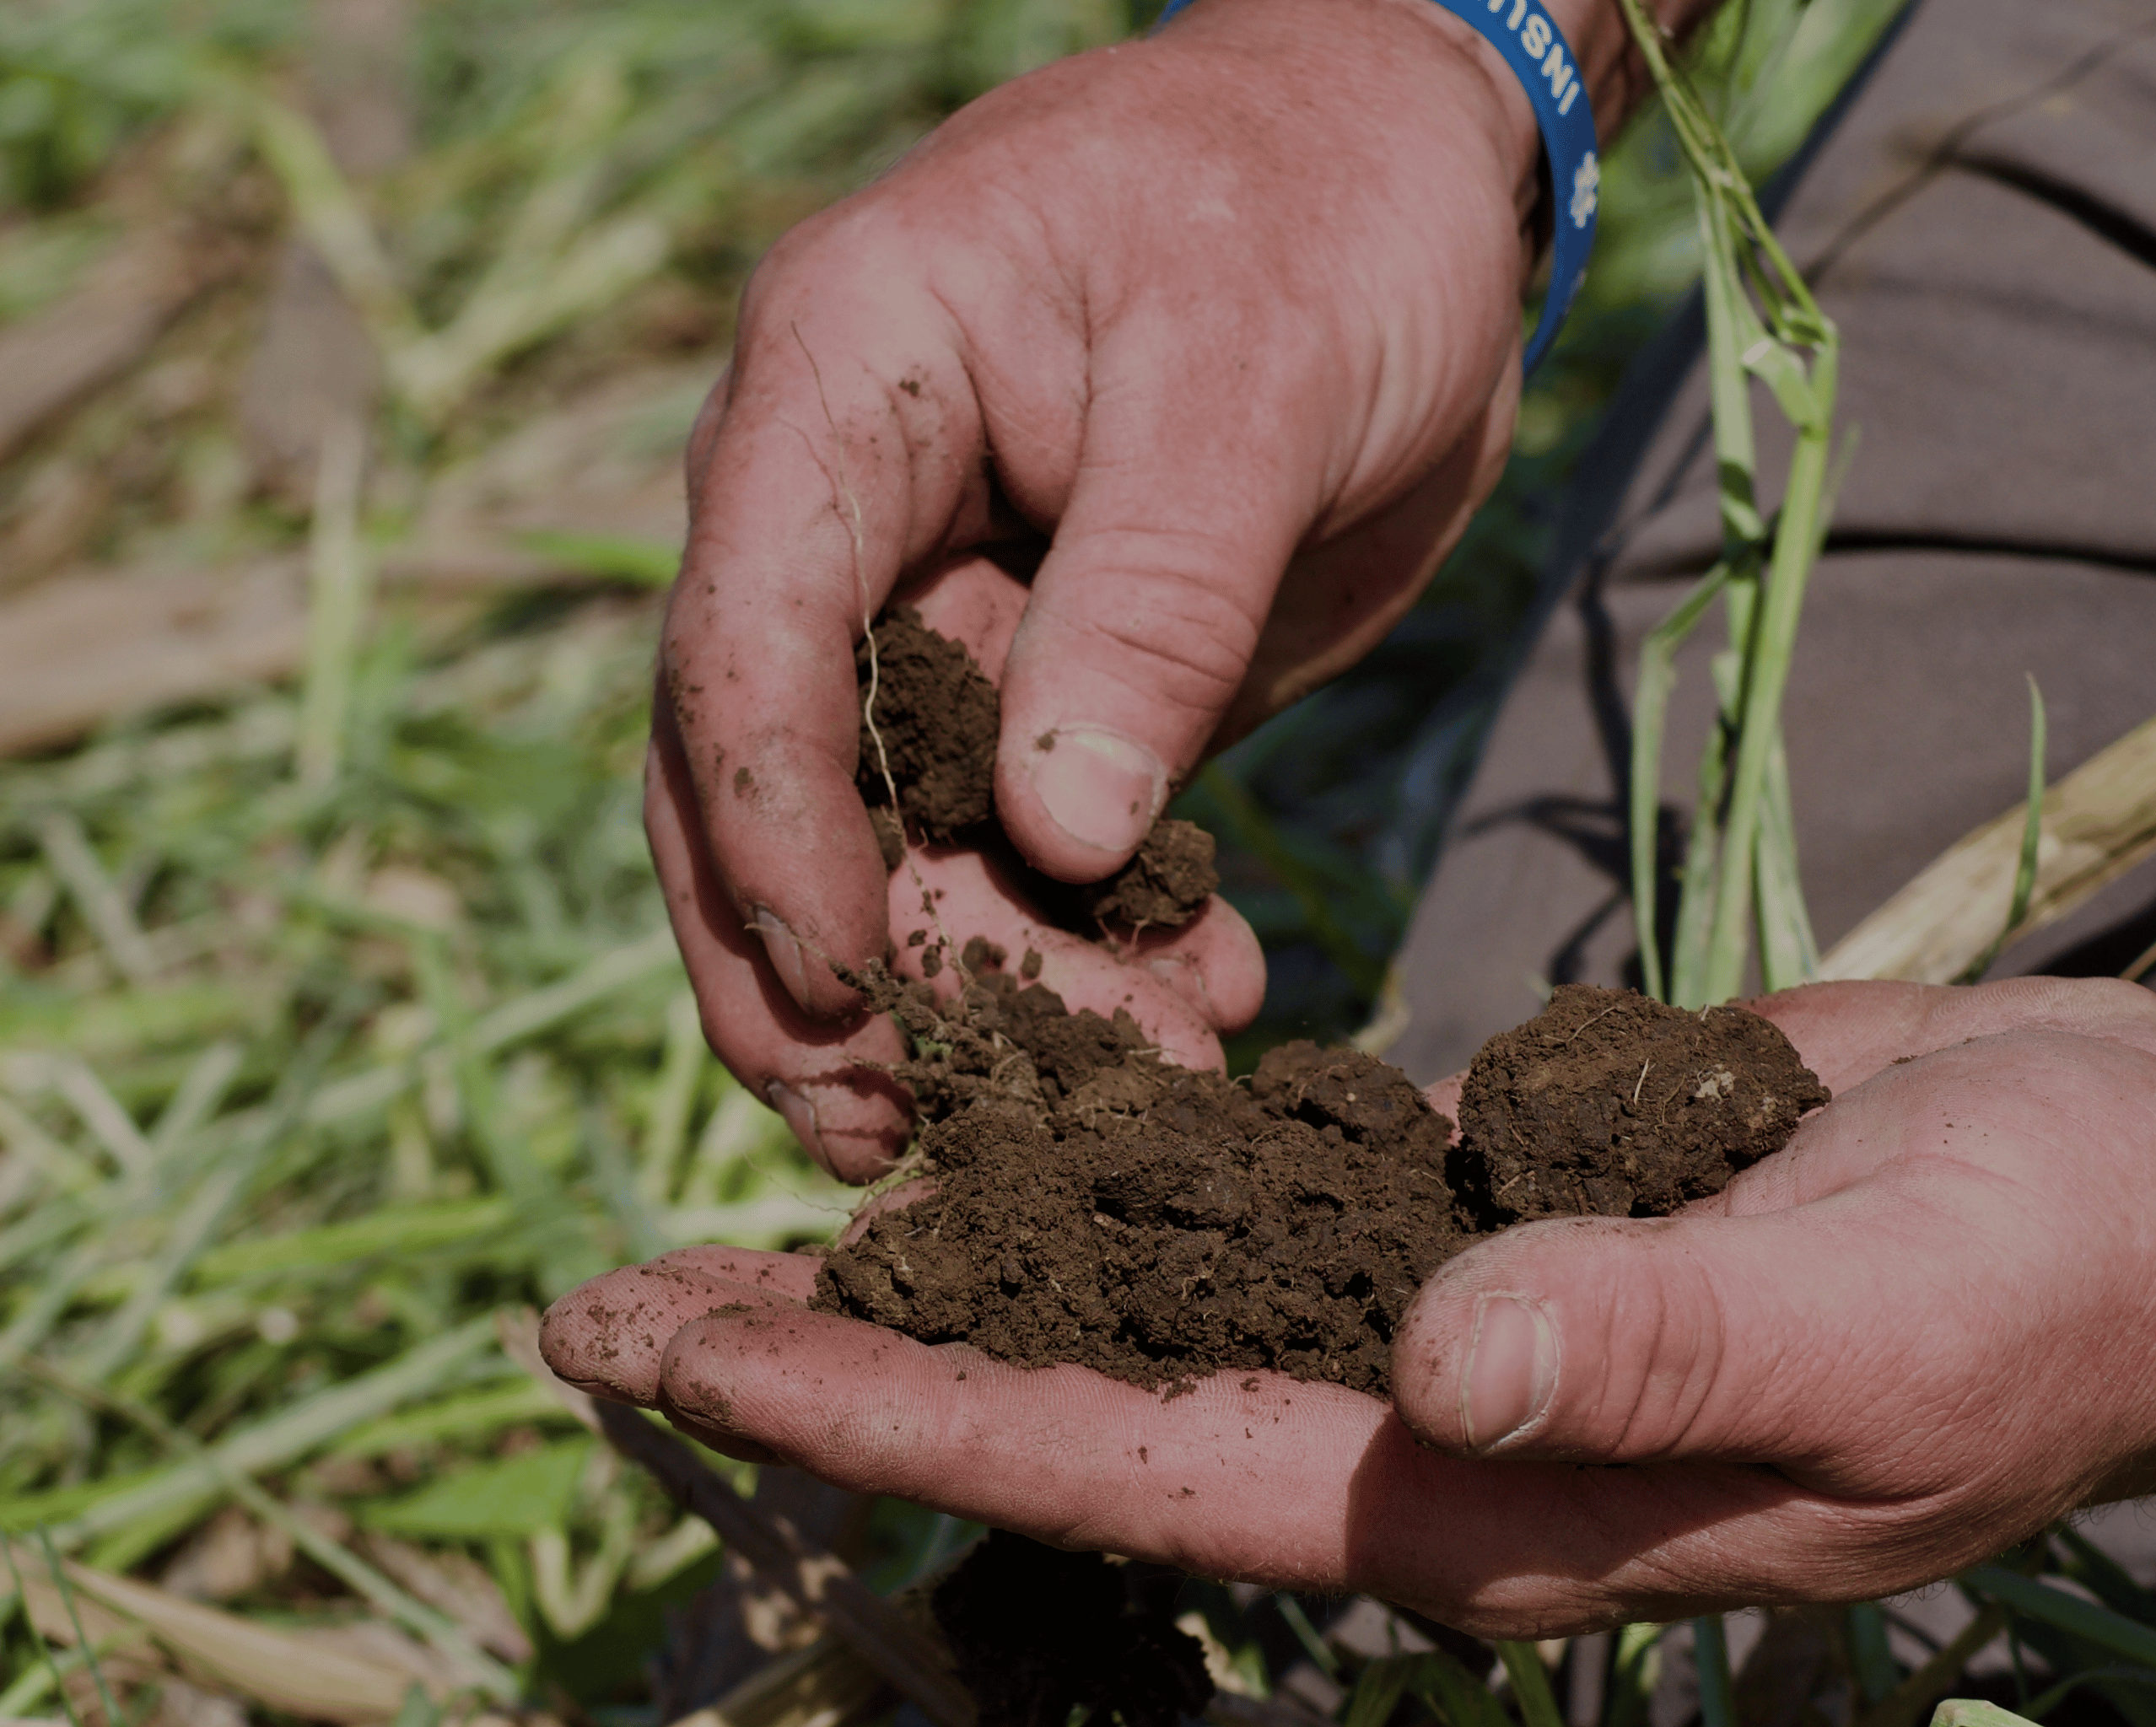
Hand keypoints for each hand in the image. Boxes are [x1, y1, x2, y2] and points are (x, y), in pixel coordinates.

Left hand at [544, 973, 2155, 1636]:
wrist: (2153, 1194)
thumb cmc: (2046, 1283)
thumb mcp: (1877, 1323)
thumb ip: (1654, 1351)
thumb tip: (1437, 1365)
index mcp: (1461, 1494)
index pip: (1106, 1458)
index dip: (880, 1401)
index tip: (680, 1348)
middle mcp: (1399, 1428)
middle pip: (1051, 1391)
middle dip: (830, 1343)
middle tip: (600, 1295)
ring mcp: (1421, 1326)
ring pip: (1114, 1293)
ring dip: (927, 1245)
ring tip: (736, 1189)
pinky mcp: (1462, 1207)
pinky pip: (1231, 1194)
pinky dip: (1090, 1155)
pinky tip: (969, 1107)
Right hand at [653, 0, 1554, 1178]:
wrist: (1413, 166)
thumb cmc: (1319, 203)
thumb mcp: (1256, 373)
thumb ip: (1153, 598)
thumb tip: (1056, 841)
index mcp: (835, 383)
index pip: (742, 637)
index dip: (768, 830)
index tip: (839, 991)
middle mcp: (837, 510)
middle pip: (764, 782)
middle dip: (835, 971)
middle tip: (922, 1132)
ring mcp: (923, 605)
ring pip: (886, 845)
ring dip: (981, 991)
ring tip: (1131, 1096)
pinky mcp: (1026, 683)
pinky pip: (1008, 850)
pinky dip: (1082, 951)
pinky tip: (1191, 1016)